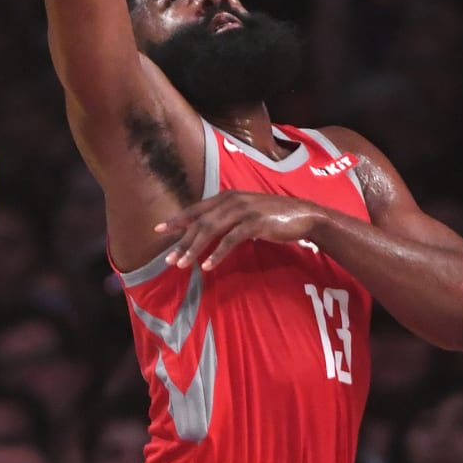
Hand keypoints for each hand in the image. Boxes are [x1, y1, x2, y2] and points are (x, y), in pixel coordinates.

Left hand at [155, 193, 323, 270]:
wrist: (303, 215)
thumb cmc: (272, 216)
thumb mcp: (244, 213)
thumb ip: (225, 218)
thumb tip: (204, 231)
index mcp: (226, 197)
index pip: (195, 209)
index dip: (177, 220)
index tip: (158, 230)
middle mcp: (231, 200)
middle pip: (200, 222)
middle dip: (182, 241)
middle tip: (168, 259)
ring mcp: (243, 210)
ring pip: (211, 230)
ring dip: (194, 249)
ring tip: (182, 265)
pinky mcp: (255, 223)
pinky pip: (230, 240)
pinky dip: (217, 254)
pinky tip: (208, 266)